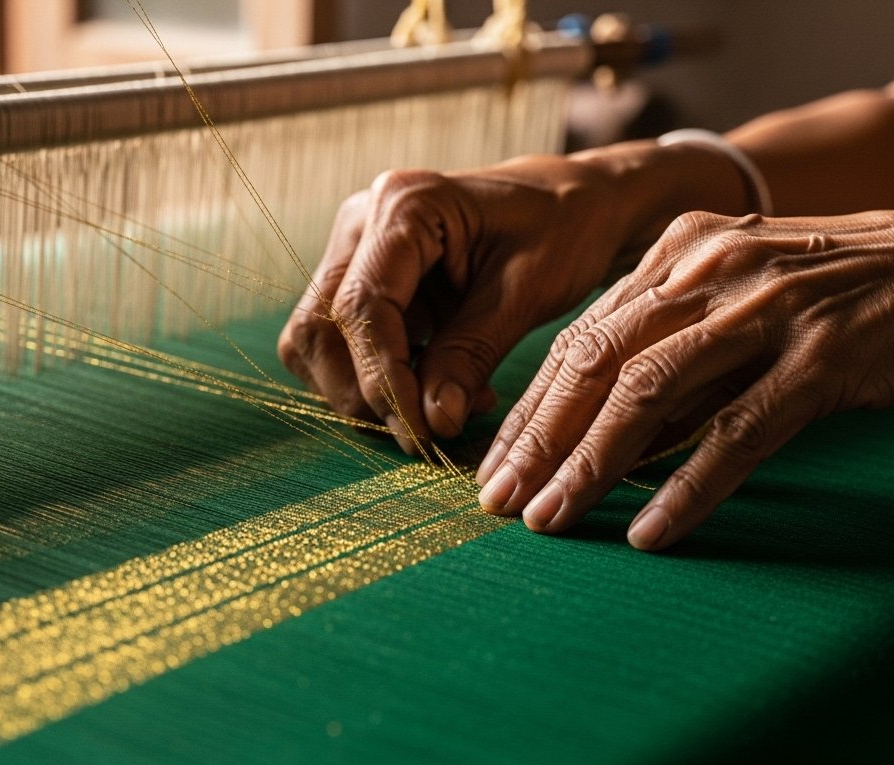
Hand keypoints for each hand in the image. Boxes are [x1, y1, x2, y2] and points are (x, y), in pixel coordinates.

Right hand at [277, 142, 748, 451]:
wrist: (573, 203)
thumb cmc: (562, 231)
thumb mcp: (527, 294)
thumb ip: (472, 355)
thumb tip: (433, 422)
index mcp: (405, 204)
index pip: (363, 306)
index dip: (383, 378)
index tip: (420, 431)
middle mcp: (363, 221)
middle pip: (321, 326)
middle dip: (366, 392)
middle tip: (428, 431)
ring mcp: (355, 248)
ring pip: (319, 341)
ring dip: (368, 390)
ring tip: (445, 404)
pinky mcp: (362, 277)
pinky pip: (343, 342)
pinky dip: (379, 378)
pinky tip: (439, 385)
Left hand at [476, 207, 893, 549]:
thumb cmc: (856, 293)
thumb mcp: (753, 297)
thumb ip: (685, 351)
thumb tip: (618, 437)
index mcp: (686, 249)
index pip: (583, 334)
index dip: (532, 405)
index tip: (497, 462)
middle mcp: (712, 269)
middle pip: (596, 361)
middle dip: (537, 438)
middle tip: (497, 501)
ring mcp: (765, 310)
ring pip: (647, 393)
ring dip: (589, 465)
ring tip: (549, 521)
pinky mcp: (818, 358)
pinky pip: (735, 433)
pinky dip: (686, 487)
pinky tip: (651, 533)